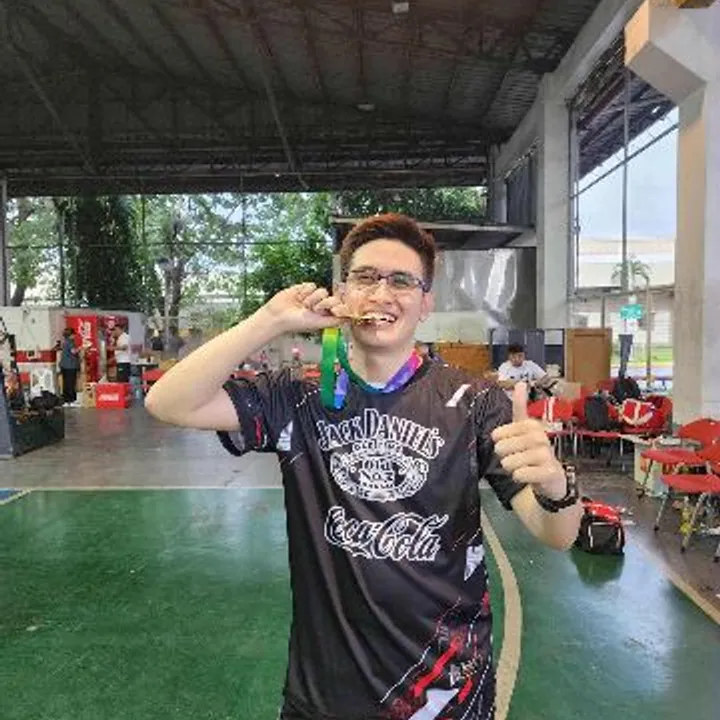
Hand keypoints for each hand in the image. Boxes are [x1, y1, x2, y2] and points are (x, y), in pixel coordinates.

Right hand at [257, 283, 351, 334]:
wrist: (278, 315)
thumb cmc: (297, 323)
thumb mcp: (319, 323)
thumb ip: (335, 320)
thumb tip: (350, 317)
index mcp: (326, 315)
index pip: (339, 306)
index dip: (338, 305)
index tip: (335, 307)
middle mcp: (321, 306)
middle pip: (333, 297)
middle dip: (325, 303)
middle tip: (315, 310)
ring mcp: (312, 297)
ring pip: (322, 290)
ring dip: (313, 298)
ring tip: (304, 305)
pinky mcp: (304, 289)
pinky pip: (312, 285)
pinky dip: (305, 291)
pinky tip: (298, 297)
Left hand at [491, 382, 565, 498]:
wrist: (552, 477)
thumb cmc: (533, 451)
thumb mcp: (524, 428)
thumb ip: (520, 407)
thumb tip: (521, 382)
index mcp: (530, 425)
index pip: (496, 435)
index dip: (499, 443)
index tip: (513, 444)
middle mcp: (539, 436)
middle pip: (500, 449)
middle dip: (505, 457)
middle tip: (519, 458)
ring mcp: (546, 454)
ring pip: (508, 463)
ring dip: (512, 469)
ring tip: (524, 467)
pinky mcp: (549, 471)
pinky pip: (519, 475)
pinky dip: (519, 477)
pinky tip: (529, 475)